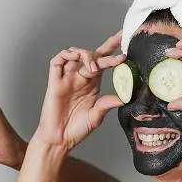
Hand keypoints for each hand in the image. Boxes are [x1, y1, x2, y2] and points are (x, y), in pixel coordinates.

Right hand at [32, 33, 127, 150]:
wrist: (59, 140)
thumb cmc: (76, 129)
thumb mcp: (97, 116)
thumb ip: (107, 104)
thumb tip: (124, 96)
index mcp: (92, 84)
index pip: (104, 62)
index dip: (113, 53)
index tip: (126, 48)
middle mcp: (80, 78)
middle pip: (93, 54)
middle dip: (107, 45)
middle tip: (119, 41)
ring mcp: (67, 79)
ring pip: (75, 54)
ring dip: (86, 54)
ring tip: (94, 68)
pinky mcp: (54, 83)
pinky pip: (57, 62)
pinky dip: (65, 55)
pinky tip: (75, 58)